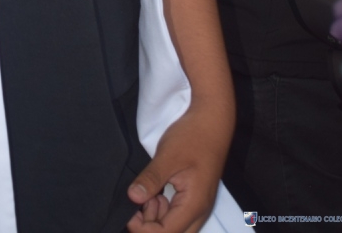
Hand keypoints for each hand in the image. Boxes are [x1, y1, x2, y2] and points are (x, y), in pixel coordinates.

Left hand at [126, 101, 227, 232]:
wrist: (212, 120)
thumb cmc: (193, 136)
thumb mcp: (168, 156)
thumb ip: (150, 179)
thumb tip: (132, 197)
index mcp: (194, 205)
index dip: (143, 228)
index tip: (130, 210)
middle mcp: (199, 211)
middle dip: (151, 227)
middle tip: (140, 203)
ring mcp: (199, 205)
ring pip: (176, 227)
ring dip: (157, 218)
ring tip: (149, 194)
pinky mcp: (196, 197)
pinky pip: (179, 215)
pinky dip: (164, 210)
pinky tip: (157, 193)